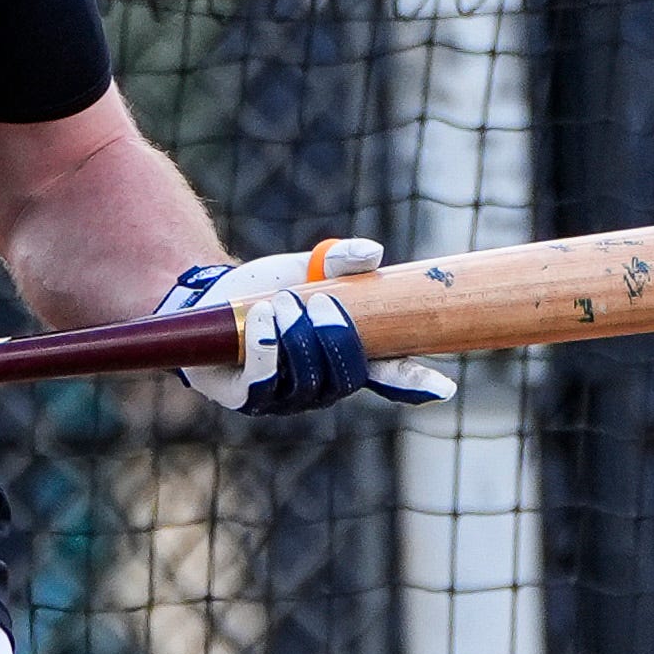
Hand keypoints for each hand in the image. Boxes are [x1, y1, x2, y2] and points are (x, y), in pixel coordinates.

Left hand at [158, 240, 460, 416]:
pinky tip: (264, 318)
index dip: (416, 381)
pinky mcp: (247, 398)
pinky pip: (266, 383)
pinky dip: (269, 347)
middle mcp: (322, 385)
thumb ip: (341, 261)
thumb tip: (373, 254)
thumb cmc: (267, 287)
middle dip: (336, 336)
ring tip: (283, 303)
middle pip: (347, 375)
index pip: (391, 375)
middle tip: (318, 302)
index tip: (445, 385)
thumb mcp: (307, 268)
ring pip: (308, 379)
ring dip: (299, 336)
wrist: (208, 296)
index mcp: (347, 356)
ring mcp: (285, 397)